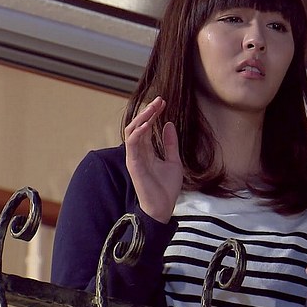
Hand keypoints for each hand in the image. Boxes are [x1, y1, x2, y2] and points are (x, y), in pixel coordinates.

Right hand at [124, 96, 182, 222]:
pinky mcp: (133, 163)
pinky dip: (139, 131)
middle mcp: (138, 152)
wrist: (163, 207)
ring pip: (133, 131)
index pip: (147, 127)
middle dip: (148, 111)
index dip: (153, 114)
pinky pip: (132, 143)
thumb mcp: (174, 161)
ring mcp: (134, 157)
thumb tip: (169, 124)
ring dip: (143, 117)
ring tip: (154, 107)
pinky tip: (149, 123)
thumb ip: (170, 144)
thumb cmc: (166, 188)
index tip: (163, 102)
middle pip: (139, 125)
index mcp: (146, 151)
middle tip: (159, 100)